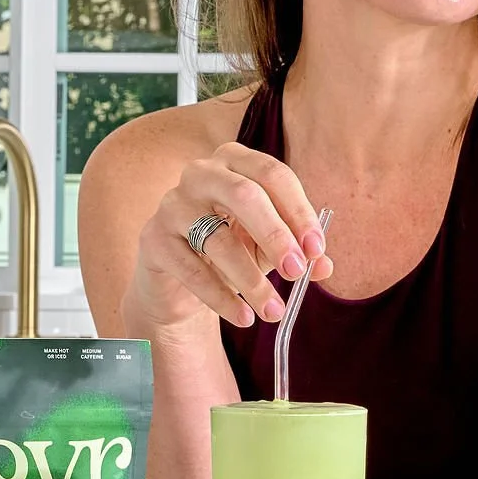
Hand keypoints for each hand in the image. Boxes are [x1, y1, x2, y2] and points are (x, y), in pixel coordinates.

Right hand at [127, 141, 332, 330]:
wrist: (177, 281)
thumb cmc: (229, 250)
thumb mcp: (268, 248)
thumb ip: (297, 251)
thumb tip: (324, 265)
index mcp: (235, 162)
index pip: (273, 176)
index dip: (298, 212)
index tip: (317, 249)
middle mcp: (201, 174)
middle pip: (244, 195)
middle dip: (276, 235)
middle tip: (297, 271)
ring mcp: (172, 204)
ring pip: (217, 238)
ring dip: (251, 279)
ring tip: (274, 310)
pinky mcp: (153, 240)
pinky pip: (191, 269)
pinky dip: (221, 297)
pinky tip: (244, 317)